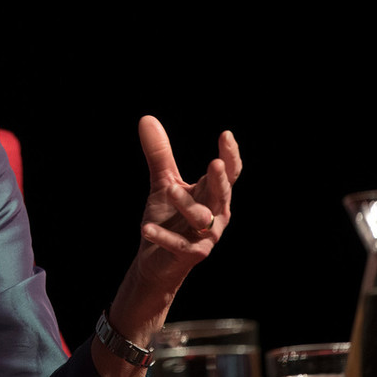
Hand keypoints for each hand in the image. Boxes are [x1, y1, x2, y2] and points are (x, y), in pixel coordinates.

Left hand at [134, 114, 240, 291]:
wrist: (156, 257)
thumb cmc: (168, 217)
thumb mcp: (163, 182)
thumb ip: (160, 154)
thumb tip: (146, 119)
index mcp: (213, 194)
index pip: (228, 174)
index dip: (230, 155)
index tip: (226, 135)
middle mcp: (215, 214)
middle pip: (221, 195)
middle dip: (219, 180)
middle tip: (215, 163)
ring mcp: (204, 237)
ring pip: (201, 218)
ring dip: (186, 204)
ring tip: (169, 190)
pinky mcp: (189, 255)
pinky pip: (178, 244)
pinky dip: (162, 236)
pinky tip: (146, 228)